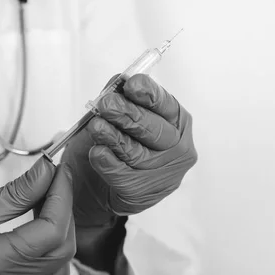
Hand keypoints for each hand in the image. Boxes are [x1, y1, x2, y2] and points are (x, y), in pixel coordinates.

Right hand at [0, 158, 75, 274]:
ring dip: (61, 238)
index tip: (60, 170)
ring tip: (47, 209)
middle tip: (54, 185)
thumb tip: (48, 171)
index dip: (62, 197)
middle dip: (64, 214)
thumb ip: (17, 192)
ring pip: (58, 271)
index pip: (51, 231)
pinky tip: (40, 239)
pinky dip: (51, 261)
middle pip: (60, 252)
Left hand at [62, 74, 197, 227]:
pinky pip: (122, 176)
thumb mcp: (116, 113)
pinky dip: (107, 162)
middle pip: (153, 129)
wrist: (98, 183)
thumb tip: (119, 80)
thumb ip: (120, 95)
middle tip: (106, 104)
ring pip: (137, 153)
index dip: (149, 93)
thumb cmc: (114, 141)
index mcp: (176, 120)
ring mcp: (163, 173)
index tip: (131, 85)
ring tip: (96, 127)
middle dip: (128, 114)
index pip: (165, 104)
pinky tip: (98, 153)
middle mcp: (177, 147)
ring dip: (113, 138)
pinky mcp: (143, 194)